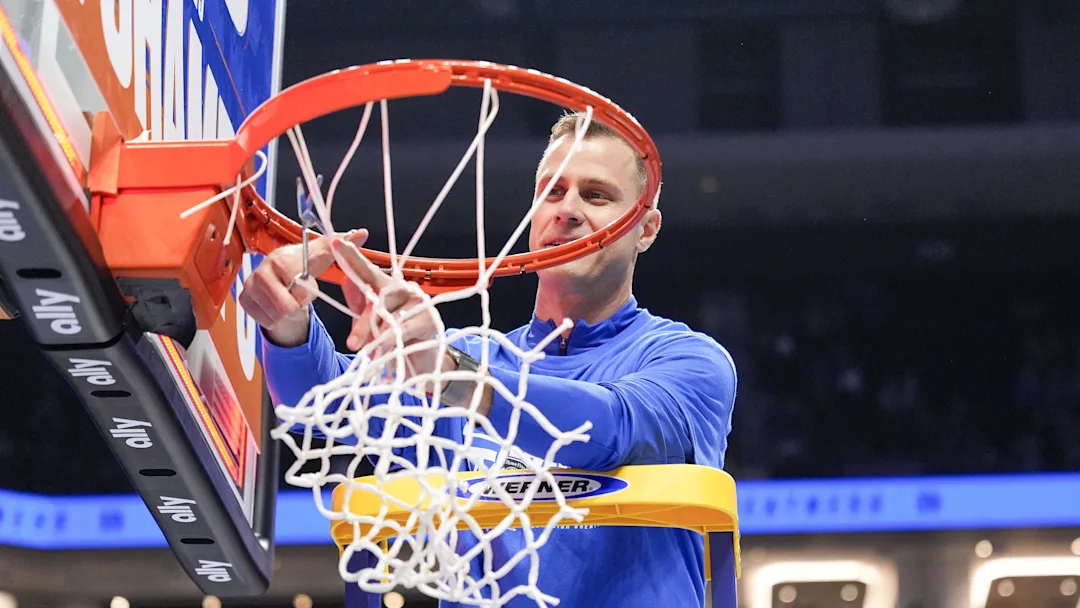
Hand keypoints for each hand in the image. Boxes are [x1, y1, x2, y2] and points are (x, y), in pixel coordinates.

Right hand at [239, 229, 368, 346]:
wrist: (280, 278)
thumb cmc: (302, 267)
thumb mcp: (322, 258)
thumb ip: (339, 247)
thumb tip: (362, 233)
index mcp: (281, 259)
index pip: (297, 288)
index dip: (305, 295)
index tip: (305, 286)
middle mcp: (261, 271)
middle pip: (285, 308)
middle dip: (295, 306)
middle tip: (297, 297)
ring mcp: (250, 285)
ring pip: (275, 316)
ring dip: (285, 313)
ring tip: (287, 299)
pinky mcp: (244, 299)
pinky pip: (264, 321)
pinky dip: (274, 318)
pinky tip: (276, 304)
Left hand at [329, 238, 443, 371]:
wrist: (419, 362)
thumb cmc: (394, 339)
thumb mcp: (370, 323)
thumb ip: (359, 304)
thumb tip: (346, 281)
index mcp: (385, 287)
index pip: (366, 269)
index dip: (351, 256)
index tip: (336, 243)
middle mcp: (402, 289)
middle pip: (378, 295)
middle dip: (364, 321)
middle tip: (352, 343)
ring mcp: (418, 301)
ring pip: (389, 313)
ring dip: (376, 334)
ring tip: (369, 351)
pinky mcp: (429, 318)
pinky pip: (403, 327)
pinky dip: (390, 340)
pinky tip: (383, 349)